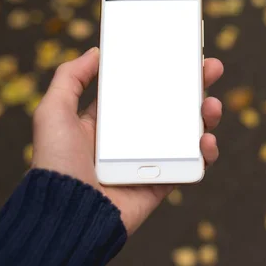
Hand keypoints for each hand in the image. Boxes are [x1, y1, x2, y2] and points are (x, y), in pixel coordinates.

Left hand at [31, 47, 223, 232]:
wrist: (68, 214)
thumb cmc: (56, 164)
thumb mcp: (53, 112)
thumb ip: (69, 78)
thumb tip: (95, 52)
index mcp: (111, 120)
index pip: (144, 88)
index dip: (164, 71)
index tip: (182, 53)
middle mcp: (134, 138)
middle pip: (173, 106)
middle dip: (196, 85)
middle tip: (211, 68)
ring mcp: (152, 159)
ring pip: (189, 132)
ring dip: (207, 115)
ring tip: (212, 105)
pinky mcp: (165, 181)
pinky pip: (194, 164)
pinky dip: (207, 152)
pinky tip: (206, 141)